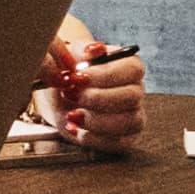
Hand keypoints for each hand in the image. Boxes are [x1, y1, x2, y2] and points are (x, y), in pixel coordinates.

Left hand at [33, 23, 150, 156]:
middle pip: (132, 97)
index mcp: (128, 67)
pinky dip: (94, 138)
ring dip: (96, 120)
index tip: (79, 76)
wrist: (59, 96)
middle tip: (72, 95)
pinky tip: (76, 129)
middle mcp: (135, 90)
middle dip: (98, 98)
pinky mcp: (125, 138)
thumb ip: (80, 51)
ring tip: (72, 114)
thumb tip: (93, 50)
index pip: (133, 69)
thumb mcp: (70, 56)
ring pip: (129, 122)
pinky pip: (119, 143)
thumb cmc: (69, 73)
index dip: (105, 75)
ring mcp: (133, 115)